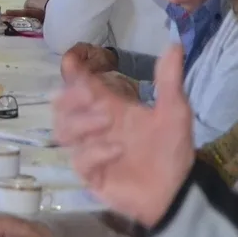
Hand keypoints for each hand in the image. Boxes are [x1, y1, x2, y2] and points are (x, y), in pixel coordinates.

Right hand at [53, 44, 194, 226]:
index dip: (73, 72)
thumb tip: (174, 44)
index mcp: (109, 107)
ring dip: (81, 122)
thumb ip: (168, 81)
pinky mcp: (91, 174)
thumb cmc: (172, 150)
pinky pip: (79, 160)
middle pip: (61, 105)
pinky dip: (95, 152)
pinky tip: (117, 151)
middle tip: (90, 95)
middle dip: (70, 97)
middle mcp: (93, 126)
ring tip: (106, 123)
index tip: (71, 61)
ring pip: (62, 130)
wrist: (177, 191)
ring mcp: (89, 149)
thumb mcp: (175, 111)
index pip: (82, 84)